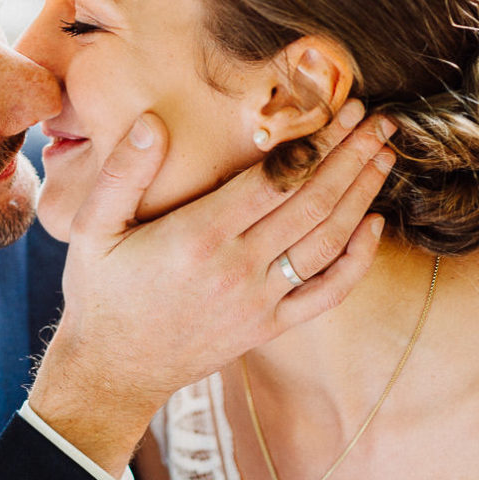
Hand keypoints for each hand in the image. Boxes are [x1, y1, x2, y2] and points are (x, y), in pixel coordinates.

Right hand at [28, 100, 395, 475]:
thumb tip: (153, 121)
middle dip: (351, 157)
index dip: (317, 140)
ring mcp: (259, 301)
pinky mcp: (269, 327)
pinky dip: (357, 261)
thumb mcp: (94, 227)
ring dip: (361, 196)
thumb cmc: (102, 292)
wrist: (112, 371)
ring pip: (327, 242)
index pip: (276, 178)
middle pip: (312, 203)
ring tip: (384, 157)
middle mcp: (238, 268)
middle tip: (381, 121)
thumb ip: (123, 172)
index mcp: (199, 236)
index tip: (344, 108)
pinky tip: (374, 226)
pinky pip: (326, 294)